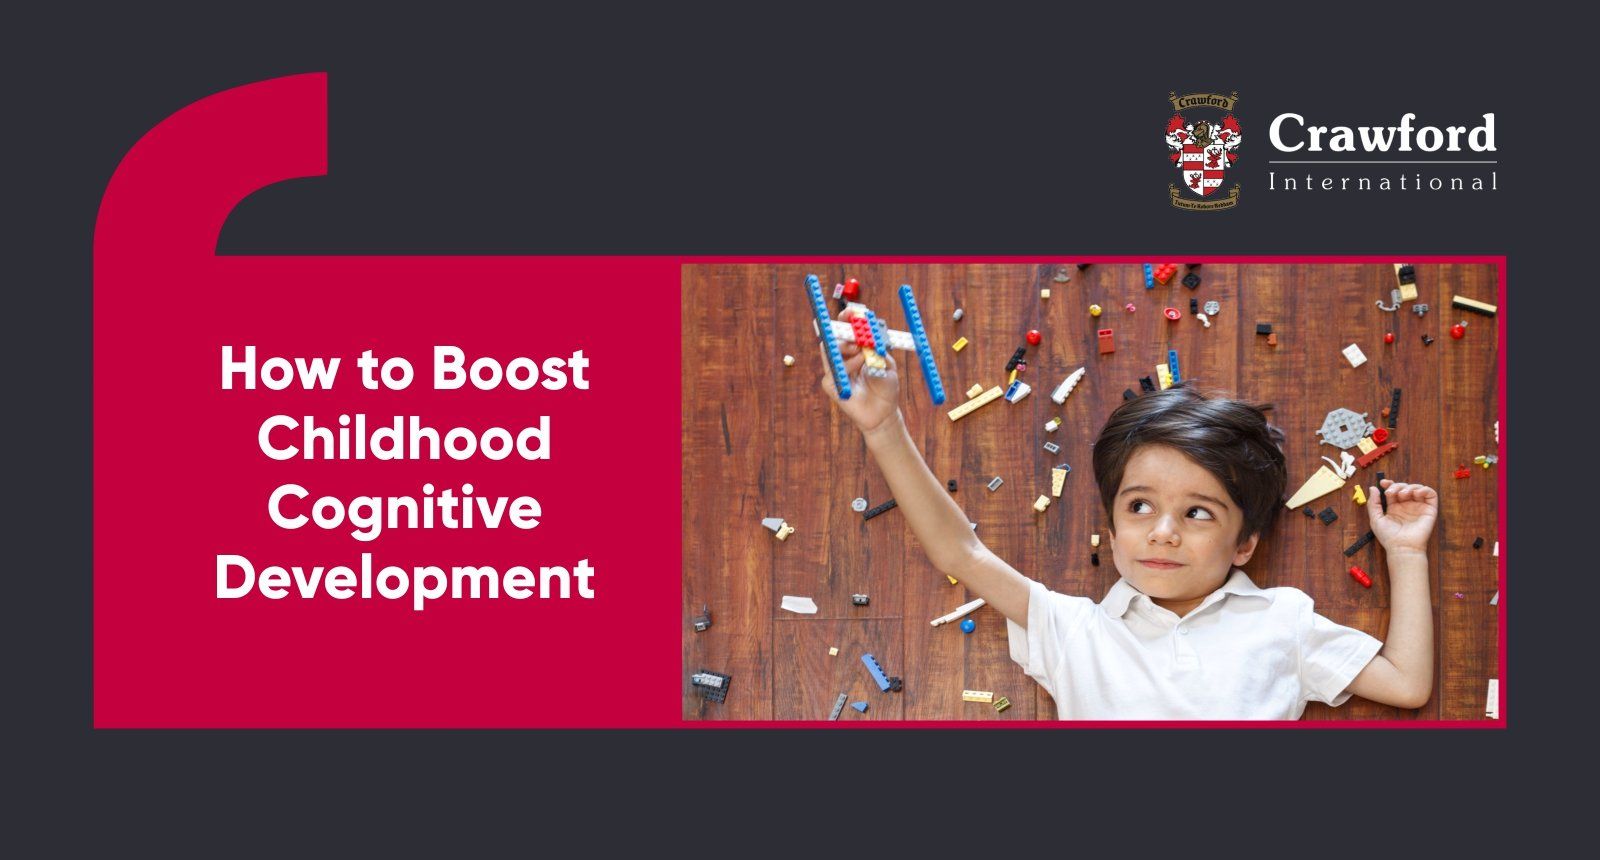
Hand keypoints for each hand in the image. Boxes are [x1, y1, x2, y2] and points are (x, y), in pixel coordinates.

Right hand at [817, 311, 900, 436]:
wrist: (884, 412)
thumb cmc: (886, 387)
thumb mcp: (887, 364)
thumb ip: (877, 350)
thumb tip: (869, 336)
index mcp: (855, 348)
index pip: (846, 329)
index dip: (846, 318)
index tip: (850, 312)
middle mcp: (843, 357)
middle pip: (834, 336)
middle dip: (844, 331)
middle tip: (857, 333)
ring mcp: (835, 370)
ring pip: (829, 350)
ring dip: (846, 348)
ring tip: (863, 354)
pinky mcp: (831, 385)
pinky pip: (832, 371)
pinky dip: (847, 366)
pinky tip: (859, 369)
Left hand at [1366, 479, 1438, 556]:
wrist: (1402, 547)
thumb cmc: (1388, 536)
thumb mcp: (1376, 519)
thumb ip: (1373, 503)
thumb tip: (1373, 488)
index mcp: (1395, 507)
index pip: (1394, 490)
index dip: (1389, 484)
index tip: (1383, 483)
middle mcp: (1407, 506)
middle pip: (1404, 487)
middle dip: (1397, 486)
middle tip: (1391, 493)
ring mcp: (1419, 507)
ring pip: (1417, 488)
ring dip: (1410, 486)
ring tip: (1403, 494)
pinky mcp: (1430, 510)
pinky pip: (1431, 494)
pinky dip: (1424, 489)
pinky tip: (1416, 494)